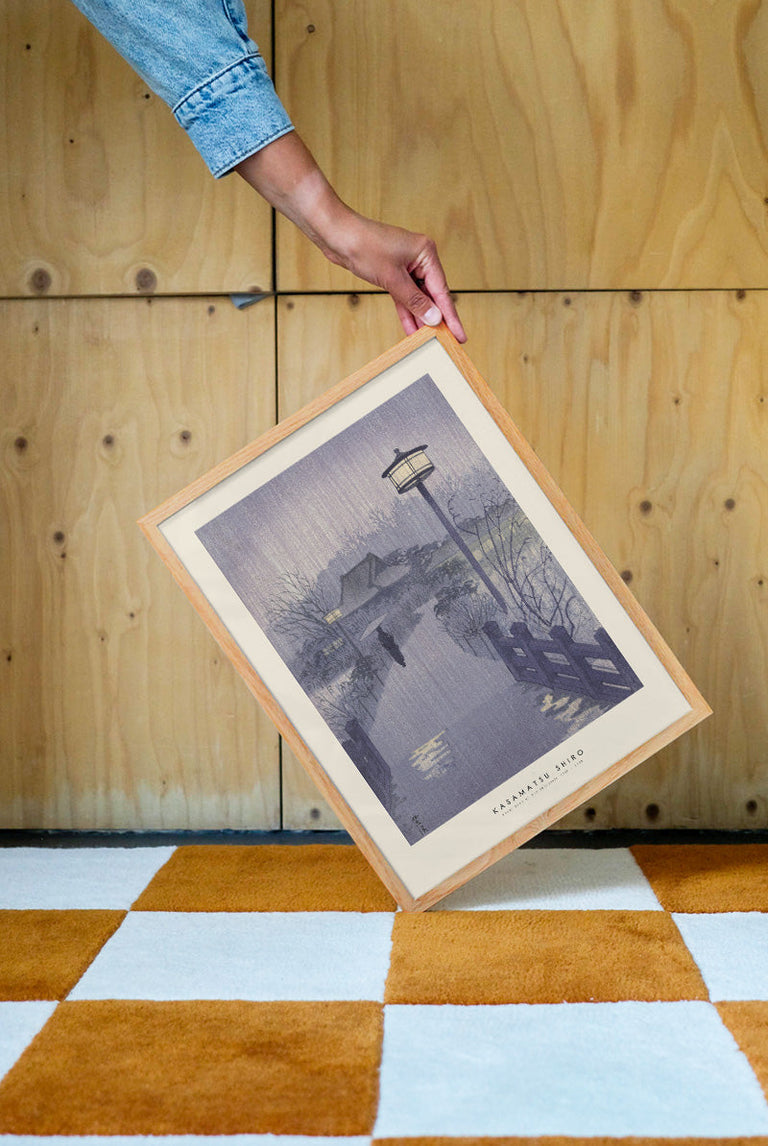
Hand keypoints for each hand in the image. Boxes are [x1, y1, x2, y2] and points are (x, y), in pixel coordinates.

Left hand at [319, 212, 466, 342]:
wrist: (337, 235)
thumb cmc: (364, 247)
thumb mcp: (392, 279)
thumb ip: (414, 301)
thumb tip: (434, 318)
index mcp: (426, 253)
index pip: (442, 290)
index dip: (450, 316)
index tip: (460, 335)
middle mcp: (419, 258)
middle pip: (432, 294)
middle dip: (436, 318)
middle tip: (446, 341)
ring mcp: (406, 265)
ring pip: (417, 297)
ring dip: (420, 317)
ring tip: (428, 339)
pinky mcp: (392, 272)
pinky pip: (404, 296)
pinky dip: (406, 311)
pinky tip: (411, 329)